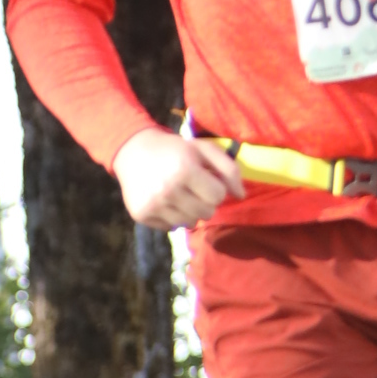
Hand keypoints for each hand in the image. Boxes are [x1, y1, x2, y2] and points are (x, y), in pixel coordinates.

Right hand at [112, 128, 244, 231]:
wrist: (134, 152)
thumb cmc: (175, 150)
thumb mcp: (203, 149)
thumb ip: (228, 169)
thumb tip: (242, 196)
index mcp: (185, 169)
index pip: (218, 196)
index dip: (216, 188)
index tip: (206, 180)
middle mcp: (168, 190)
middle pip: (207, 213)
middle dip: (205, 202)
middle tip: (194, 189)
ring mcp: (154, 205)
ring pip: (190, 223)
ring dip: (191, 211)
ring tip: (181, 196)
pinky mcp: (142, 215)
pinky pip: (171, 228)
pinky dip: (172, 217)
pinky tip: (165, 201)